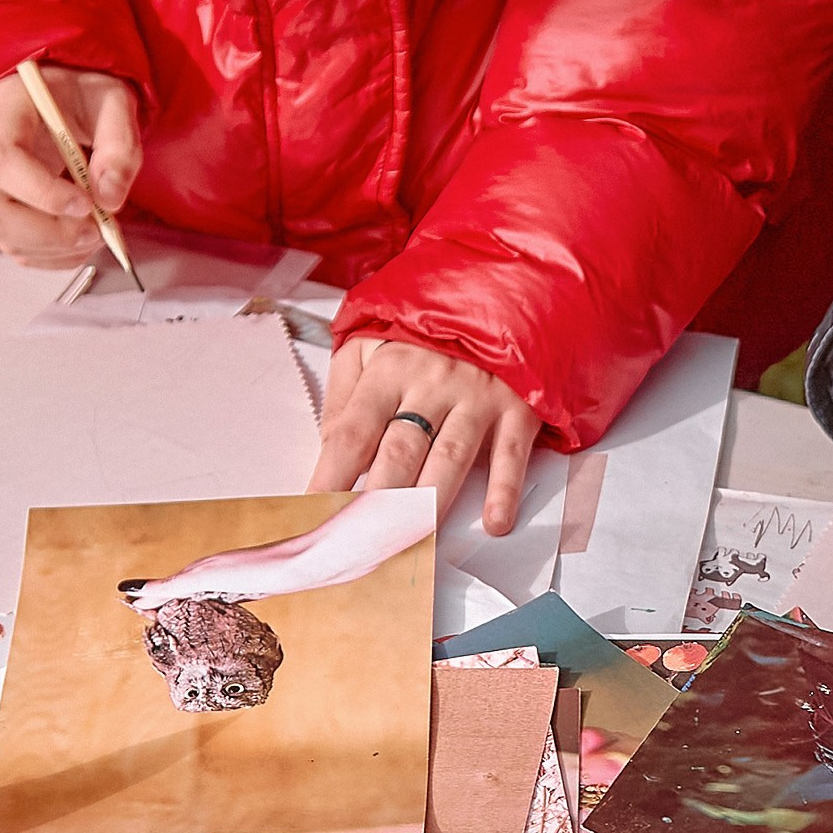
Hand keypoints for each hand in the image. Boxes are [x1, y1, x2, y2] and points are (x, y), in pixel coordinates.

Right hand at [0, 67, 141, 262]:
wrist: (55, 93)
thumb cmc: (77, 93)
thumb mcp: (113, 100)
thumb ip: (119, 145)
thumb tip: (110, 198)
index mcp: (2, 112)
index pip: (2, 158)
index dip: (41, 190)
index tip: (85, 204)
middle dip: (48, 232)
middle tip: (95, 229)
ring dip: (51, 247)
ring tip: (93, 234)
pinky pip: (9, 243)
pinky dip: (47, 254)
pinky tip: (78, 241)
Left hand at [312, 335, 541, 528]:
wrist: (502, 290)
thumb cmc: (429, 330)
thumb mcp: (370, 343)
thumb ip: (345, 394)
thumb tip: (329, 448)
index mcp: (388, 369)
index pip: (353, 432)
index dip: (331, 477)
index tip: (314, 513)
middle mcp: (432, 383)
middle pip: (400, 452)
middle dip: (378, 501)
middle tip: (361, 542)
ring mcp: (478, 395)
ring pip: (450, 458)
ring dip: (431, 504)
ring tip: (412, 540)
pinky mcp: (518, 406)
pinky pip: (511, 453)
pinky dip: (504, 489)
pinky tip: (494, 522)